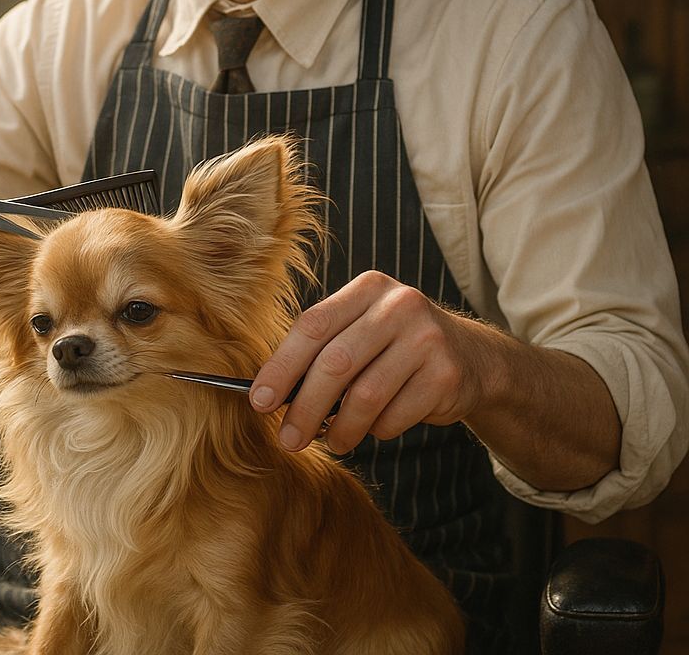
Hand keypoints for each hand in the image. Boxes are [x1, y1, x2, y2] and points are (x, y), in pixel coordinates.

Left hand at [249, 271, 495, 453]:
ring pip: (365, 396)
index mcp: (367, 288)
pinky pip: (395, 416)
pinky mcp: (446, 374)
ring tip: (333, 442)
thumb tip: (269, 395)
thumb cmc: (395, 346)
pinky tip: (376, 427)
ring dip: (342, 429)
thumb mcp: (361, 330)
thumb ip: (322, 351)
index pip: (313, 325)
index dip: (282, 365)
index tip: (259, 400)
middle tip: (288, 438)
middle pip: (336, 363)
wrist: (472, 357)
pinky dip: (377, 431)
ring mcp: (426, 338)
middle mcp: (399, 305)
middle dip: (305, 407)